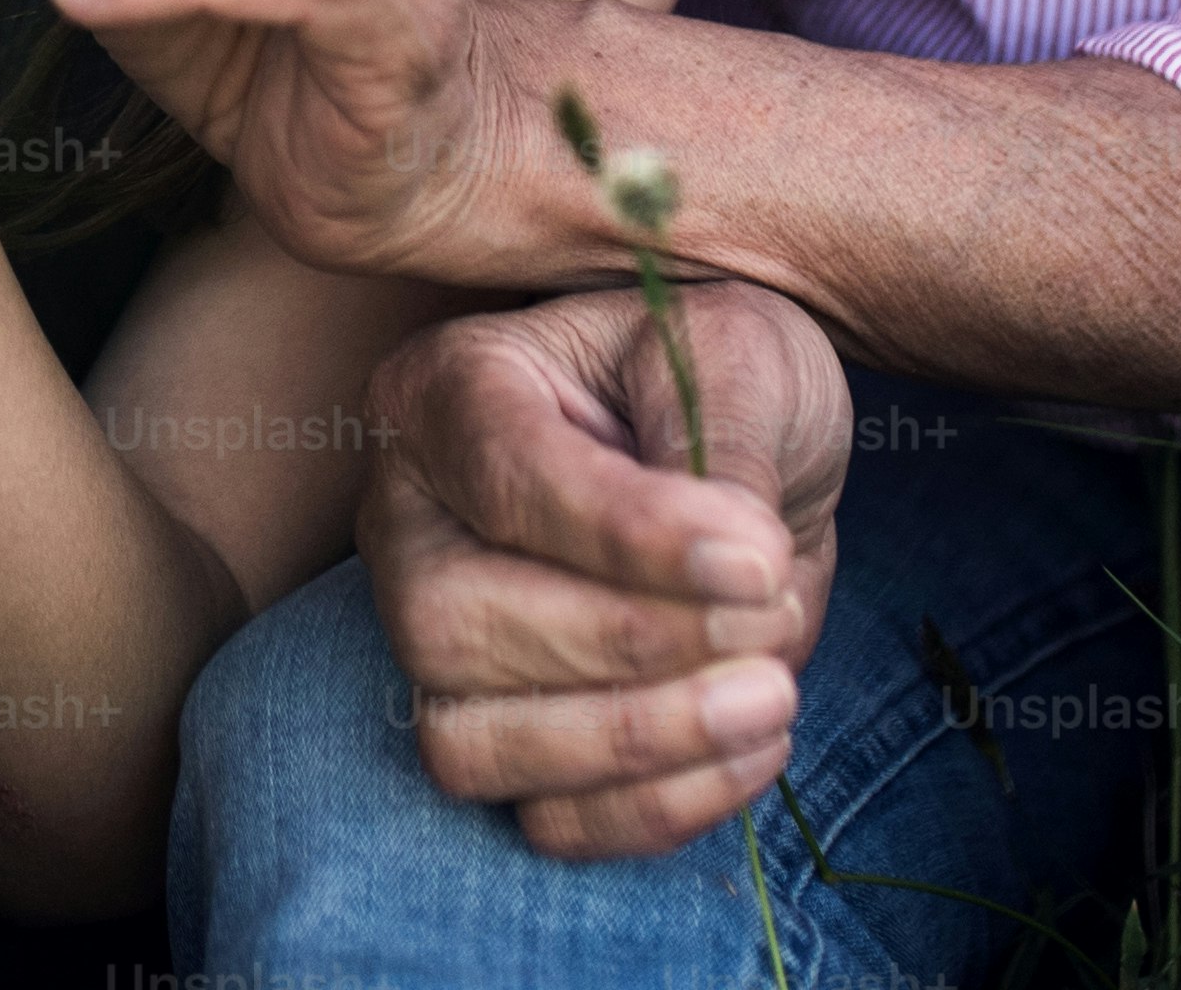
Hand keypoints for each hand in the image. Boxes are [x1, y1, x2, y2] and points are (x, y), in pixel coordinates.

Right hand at [360, 280, 847, 857]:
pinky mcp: (502, 737)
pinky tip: (752, 747)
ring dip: (636, 742)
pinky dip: (652, 809)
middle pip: (454, 624)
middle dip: (630, 643)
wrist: (747, 451)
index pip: (504, 477)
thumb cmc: (721, 375)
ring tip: (770, 696)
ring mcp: (438, 643)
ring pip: (470, 743)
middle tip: (769, 612)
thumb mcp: (742, 359)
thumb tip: (740, 570)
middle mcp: (410, 522)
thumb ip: (725, 452)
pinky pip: (543, 820)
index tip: (758, 559)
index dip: (628, 536)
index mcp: (448, 392)